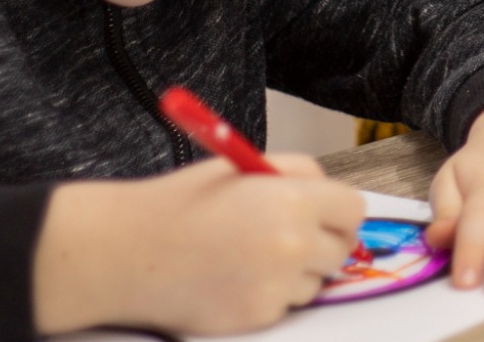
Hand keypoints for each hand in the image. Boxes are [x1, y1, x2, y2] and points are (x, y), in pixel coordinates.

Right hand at [32, 152, 364, 335]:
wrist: (130, 252)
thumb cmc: (181, 204)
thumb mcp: (241, 167)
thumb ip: (293, 171)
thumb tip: (324, 187)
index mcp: (293, 200)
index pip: (353, 209)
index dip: (336, 208)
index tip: (322, 210)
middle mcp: (293, 245)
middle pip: (341, 249)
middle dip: (321, 240)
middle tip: (288, 233)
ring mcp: (278, 286)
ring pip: (315, 282)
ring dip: (296, 271)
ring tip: (250, 254)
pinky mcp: (259, 317)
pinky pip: (285, 304)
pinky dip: (269, 293)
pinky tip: (234, 277)